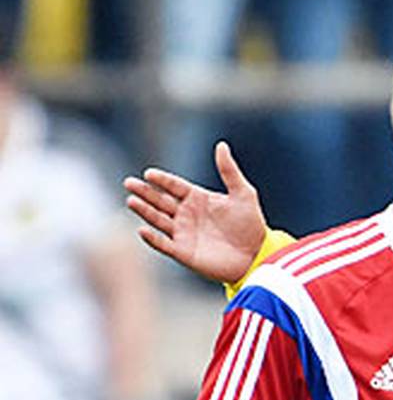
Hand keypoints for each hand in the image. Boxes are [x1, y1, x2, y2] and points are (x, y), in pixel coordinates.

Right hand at [123, 141, 266, 282]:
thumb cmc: (251, 223)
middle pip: (160, 200)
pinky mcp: (183, 252)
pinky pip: (163, 244)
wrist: (256, 254)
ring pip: (157, 219)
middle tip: (129, 183)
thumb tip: (221, 144)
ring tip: (131, 200)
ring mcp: (183, 233)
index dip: (162, 180)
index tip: (149, 173)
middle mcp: (187, 214)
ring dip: (144, 211)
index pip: (174, 186)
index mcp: (198, 198)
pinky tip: (143, 229)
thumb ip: (229, 170)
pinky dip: (152, 238)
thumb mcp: (243, 193)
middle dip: (145, 192)